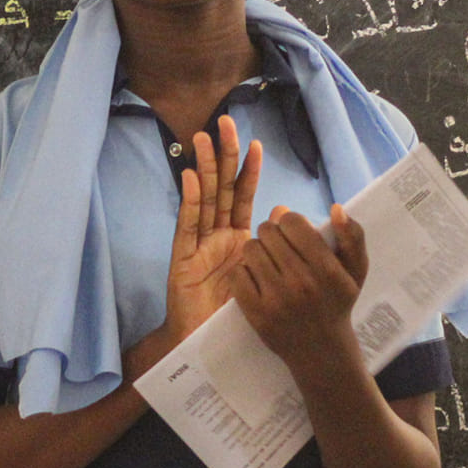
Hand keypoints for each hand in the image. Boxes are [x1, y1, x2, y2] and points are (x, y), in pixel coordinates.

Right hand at [163, 123, 261, 344]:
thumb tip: (285, 214)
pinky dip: (188, 200)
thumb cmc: (238, 315)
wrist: (206, 345)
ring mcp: (197, 245)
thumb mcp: (266, 277)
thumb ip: (274, 248)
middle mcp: (217, 236)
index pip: (244, 197)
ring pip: (202, 199)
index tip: (257, 143)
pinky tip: (187, 176)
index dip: (249, 170)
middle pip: (221, 189)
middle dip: (224, 156)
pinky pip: (186, 226)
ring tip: (203, 138)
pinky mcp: (182, 259)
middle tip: (226, 123)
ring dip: (203, 168)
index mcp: (239, 240)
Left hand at [230, 202, 369, 370]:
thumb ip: (352, 236)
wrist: (321, 350)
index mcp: (326, 269)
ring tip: (267, 262)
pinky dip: (243, 272)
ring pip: (250, 250)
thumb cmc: (337, 303)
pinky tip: (256, 279)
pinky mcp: (256, 313)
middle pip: (268, 232)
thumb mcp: (356, 271)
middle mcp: (301, 282)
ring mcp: (277, 299)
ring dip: (256, 251)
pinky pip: (238, 274)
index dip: (290, 222)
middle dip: (271, 234)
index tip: (294, 234)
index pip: (292, 222)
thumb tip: (336, 208)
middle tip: (278, 248)